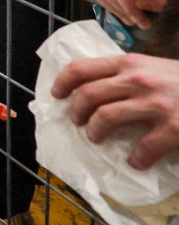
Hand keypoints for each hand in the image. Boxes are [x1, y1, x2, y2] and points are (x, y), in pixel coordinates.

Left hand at [53, 53, 178, 169]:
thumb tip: (98, 85)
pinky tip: (136, 162)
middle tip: (78, 122)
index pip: (82, 68)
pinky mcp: (173, 128)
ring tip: (97, 138)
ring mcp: (155, 104)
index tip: (56, 95)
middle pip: (88, 95)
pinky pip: (142, 149)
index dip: (63, 83)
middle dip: (77, 112)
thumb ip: (129, 72)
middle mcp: (137, 79)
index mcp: (130, 62)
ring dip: (96, 132)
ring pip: (106, 118)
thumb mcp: (155, 66)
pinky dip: (135, 159)